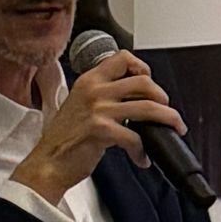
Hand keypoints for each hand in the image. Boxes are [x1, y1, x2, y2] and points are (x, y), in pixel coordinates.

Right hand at [11, 52, 183, 204]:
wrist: (48, 163)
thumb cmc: (65, 138)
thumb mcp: (81, 105)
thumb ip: (105, 96)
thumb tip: (138, 98)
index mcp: (89, 81)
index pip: (122, 58)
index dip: (142, 68)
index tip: (151, 82)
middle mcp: (94, 90)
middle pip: (144, 82)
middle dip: (163, 97)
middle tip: (167, 111)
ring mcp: (97, 110)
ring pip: (148, 107)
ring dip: (168, 120)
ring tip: (173, 129)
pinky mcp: (101, 130)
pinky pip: (135, 137)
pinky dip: (143, 151)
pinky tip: (142, 158)